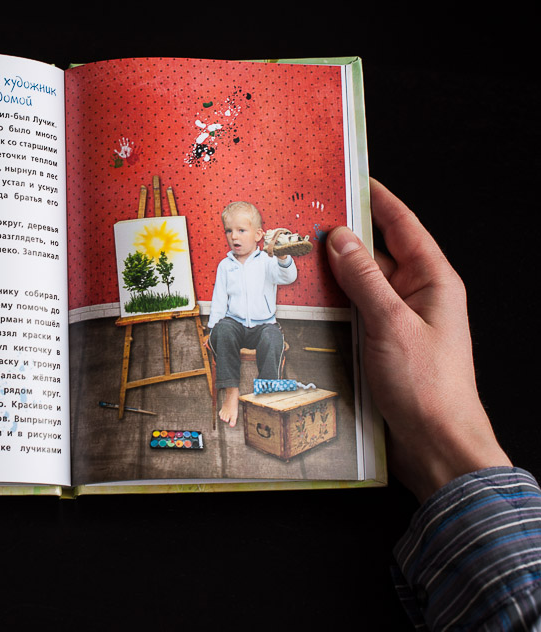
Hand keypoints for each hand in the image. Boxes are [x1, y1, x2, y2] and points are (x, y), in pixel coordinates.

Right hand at [326, 180, 509, 501]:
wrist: (436, 443)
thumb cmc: (427, 386)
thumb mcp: (390, 323)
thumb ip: (364, 278)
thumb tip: (341, 239)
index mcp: (434, 281)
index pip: (404, 226)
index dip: (378, 199)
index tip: (352, 178)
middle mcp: (419, 296)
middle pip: (378, 254)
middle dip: (345, 238)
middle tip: (308, 220)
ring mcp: (401, 321)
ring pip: (363, 285)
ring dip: (335, 274)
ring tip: (299, 258)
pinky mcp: (385, 344)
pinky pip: (356, 312)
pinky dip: (335, 304)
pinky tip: (310, 302)